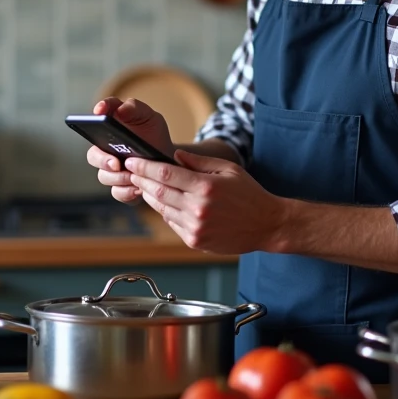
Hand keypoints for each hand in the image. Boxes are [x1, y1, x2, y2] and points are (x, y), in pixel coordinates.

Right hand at [88, 97, 175, 204]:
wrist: (168, 161)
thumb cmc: (154, 136)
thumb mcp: (150, 118)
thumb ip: (135, 108)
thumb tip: (121, 110)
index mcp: (110, 126)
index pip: (102, 111)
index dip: (100, 109)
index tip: (100, 112)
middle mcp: (105, 148)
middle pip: (93, 154)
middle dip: (102, 160)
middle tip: (115, 163)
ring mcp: (111, 168)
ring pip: (104, 176)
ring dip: (118, 178)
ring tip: (134, 176)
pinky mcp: (121, 186)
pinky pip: (117, 192)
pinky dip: (127, 192)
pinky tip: (138, 188)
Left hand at [126, 149, 285, 253]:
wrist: (266, 225)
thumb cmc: (249, 194)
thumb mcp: (228, 169)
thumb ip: (199, 162)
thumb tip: (174, 156)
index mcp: (206, 187)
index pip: (165, 174)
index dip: (144, 167)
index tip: (132, 161)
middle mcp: (198, 208)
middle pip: (158, 191)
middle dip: (141, 180)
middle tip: (131, 171)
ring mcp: (195, 227)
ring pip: (162, 209)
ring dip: (150, 196)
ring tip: (144, 185)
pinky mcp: (195, 241)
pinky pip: (172, 223)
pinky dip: (165, 211)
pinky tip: (165, 202)